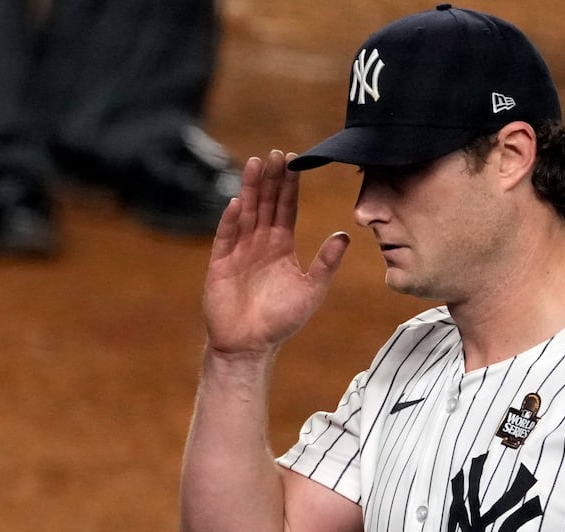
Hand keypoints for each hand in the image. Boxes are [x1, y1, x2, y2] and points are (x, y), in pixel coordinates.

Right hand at [202, 151, 349, 357]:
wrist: (249, 345)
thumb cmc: (280, 321)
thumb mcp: (311, 290)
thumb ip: (326, 263)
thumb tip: (344, 235)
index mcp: (281, 246)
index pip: (286, 208)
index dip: (290, 185)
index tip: (294, 161)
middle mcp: (259, 243)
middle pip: (266, 203)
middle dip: (271, 178)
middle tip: (277, 153)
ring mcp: (239, 251)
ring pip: (246, 213)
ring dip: (251, 189)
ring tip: (255, 164)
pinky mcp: (220, 263)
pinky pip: (226, 237)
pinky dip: (231, 220)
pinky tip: (237, 202)